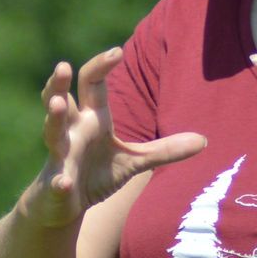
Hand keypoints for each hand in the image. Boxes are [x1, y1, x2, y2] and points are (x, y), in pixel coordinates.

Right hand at [31, 48, 205, 227]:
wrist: (64, 205)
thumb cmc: (97, 174)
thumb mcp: (135, 160)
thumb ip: (165, 149)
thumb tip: (204, 140)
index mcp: (92, 119)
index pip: (91, 84)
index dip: (101, 66)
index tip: (117, 52)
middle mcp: (73, 131)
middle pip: (61, 100)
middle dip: (59, 84)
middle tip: (63, 66)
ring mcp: (60, 157)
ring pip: (52, 132)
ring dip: (54, 118)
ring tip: (57, 105)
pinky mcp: (55, 185)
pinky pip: (56, 182)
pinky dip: (59, 182)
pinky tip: (63, 183)